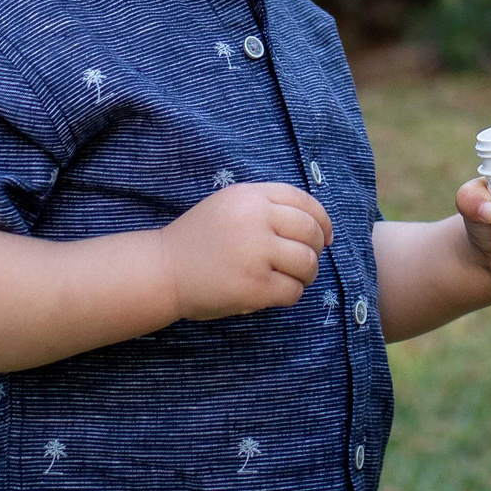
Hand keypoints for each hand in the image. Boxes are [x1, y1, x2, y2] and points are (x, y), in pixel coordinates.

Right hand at [156, 181, 334, 320]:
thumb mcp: (230, 205)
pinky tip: (275, 293)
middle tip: (307, 261)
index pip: (304, 202)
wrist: (164, 269)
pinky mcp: (254, 286)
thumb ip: (266, 206)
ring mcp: (255, 253)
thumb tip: (316, 224)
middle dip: (317, 249)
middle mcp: (255, 219)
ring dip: (307, 274)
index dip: (323, 220)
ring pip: (307, 263)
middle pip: (310, 232)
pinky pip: (293, 290)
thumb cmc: (200, 239)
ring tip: (292, 278)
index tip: (326, 236)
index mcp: (250, 196)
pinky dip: (291, 294)